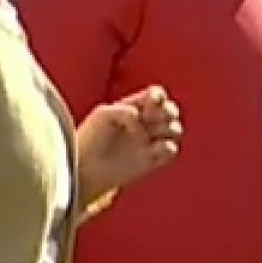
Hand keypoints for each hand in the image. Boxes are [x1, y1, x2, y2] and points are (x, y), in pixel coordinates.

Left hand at [76, 86, 181, 201]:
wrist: (85, 168)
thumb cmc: (90, 137)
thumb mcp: (104, 114)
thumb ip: (127, 111)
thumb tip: (143, 125)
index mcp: (134, 107)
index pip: (157, 95)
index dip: (158, 96)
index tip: (151, 102)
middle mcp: (145, 123)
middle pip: (171, 110)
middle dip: (167, 111)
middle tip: (150, 120)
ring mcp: (150, 141)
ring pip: (175, 129)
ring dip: (169, 128)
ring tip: (150, 135)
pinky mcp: (153, 160)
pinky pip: (171, 150)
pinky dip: (166, 148)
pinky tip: (152, 151)